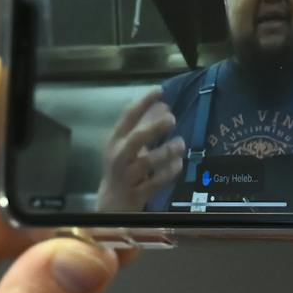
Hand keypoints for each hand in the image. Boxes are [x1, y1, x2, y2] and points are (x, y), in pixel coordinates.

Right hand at [96, 87, 182, 211]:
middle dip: (154, 127)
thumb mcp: (128, 145)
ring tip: (180, 144)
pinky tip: (179, 164)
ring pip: (146, 162)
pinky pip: (155, 182)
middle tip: (172, 119)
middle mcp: (119, 156)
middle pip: (136, 139)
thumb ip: (144, 125)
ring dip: (166, 151)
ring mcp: (127, 176)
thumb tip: (163, 105)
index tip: (159, 90)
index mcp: (115, 141)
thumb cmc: (123, 168)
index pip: (128, 117)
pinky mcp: (137, 193)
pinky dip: (168, 172)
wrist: (111, 202)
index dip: (143, 102)